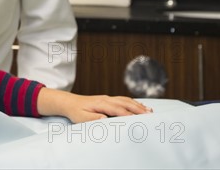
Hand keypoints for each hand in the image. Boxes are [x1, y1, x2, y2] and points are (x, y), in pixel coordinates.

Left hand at [37, 88, 152, 122]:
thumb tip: (104, 118)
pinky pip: (123, 99)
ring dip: (138, 105)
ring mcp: (107, 98)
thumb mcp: (81, 117)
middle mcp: (106, 99)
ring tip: (149, 111)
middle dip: (138, 109)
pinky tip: (139, 106)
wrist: (69, 102)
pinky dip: (133, 102)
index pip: (117, 109)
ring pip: (126, 100)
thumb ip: (93, 118)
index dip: (128, 114)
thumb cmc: (75, 111)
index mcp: (100, 103)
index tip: (138, 120)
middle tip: (150, 115)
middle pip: (125, 103)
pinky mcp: (108, 99)